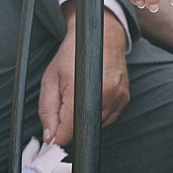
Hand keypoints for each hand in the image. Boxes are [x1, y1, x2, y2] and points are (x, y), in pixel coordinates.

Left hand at [38, 7, 129, 147]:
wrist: (100, 35)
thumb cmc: (73, 54)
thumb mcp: (51, 80)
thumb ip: (47, 111)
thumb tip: (49, 137)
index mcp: (81, 91)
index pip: (68, 133)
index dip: (56, 137)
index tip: (51, 135)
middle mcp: (104, 96)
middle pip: (82, 130)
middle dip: (70, 123)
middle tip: (66, 101)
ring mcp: (117, 98)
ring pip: (96, 127)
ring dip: (85, 119)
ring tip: (81, 95)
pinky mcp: (125, 100)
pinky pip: (108, 119)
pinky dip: (98, 114)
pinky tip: (93, 96)